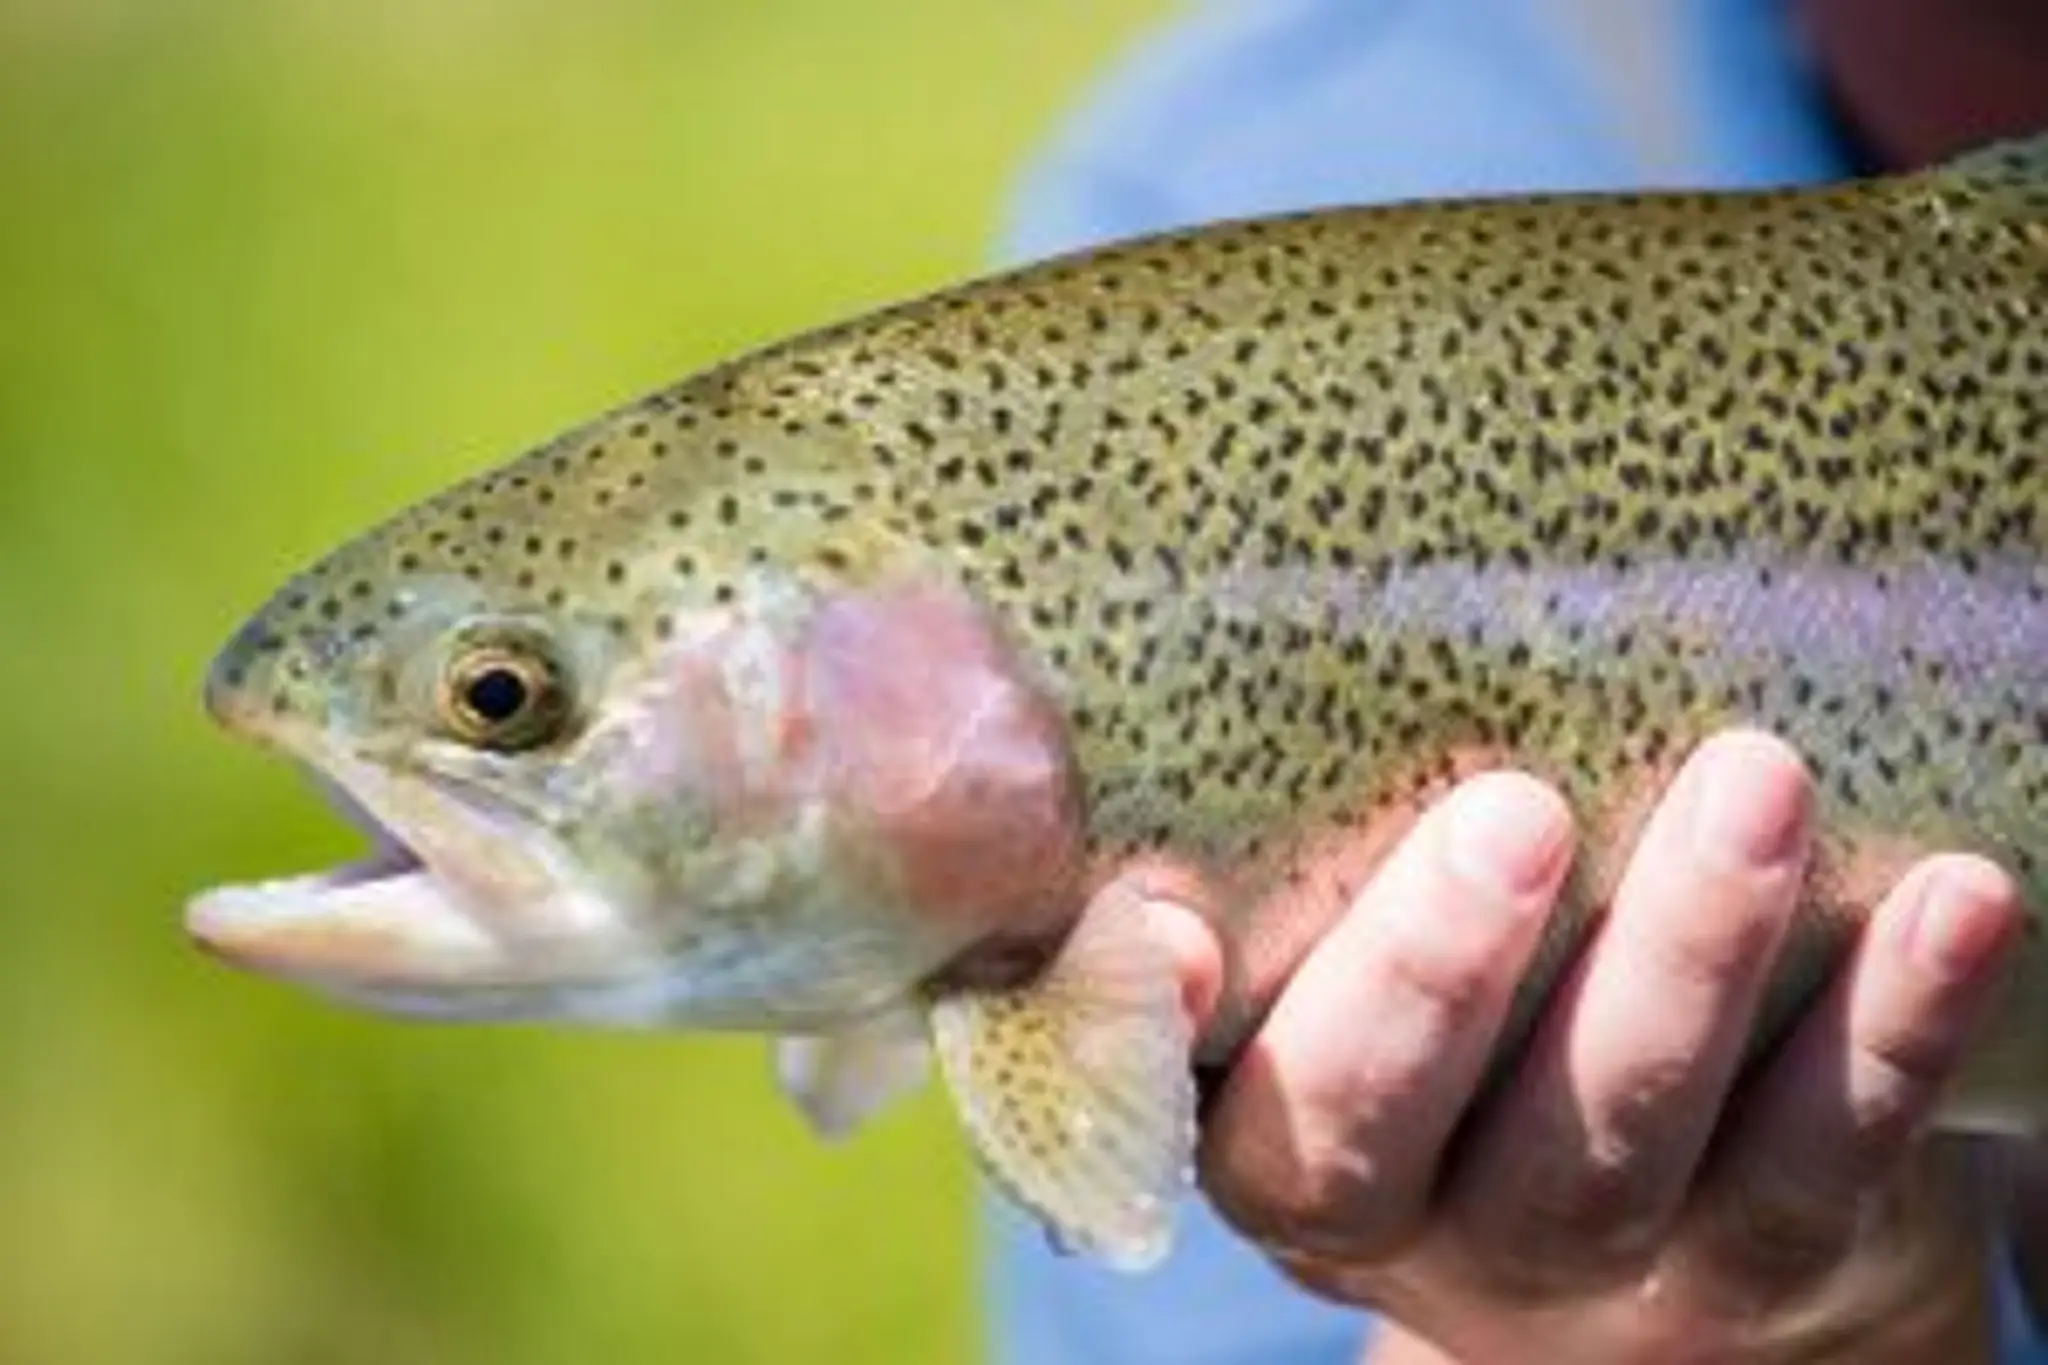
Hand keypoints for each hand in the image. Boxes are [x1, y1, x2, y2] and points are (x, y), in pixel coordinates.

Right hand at [1174, 730, 2025, 1362]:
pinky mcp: (1769, 1268)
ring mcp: (1593, 1273)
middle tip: (1509, 813)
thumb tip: (1175, 822)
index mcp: (1284, 1155)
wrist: (1681, 1257)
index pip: (1194, 1075)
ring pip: (1614, 1143)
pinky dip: (1886, 1026)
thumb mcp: (1356, 1007)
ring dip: (1684, 960)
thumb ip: (1284, 915)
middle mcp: (1413, 1234)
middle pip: (1393, 1128)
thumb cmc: (1481, 1061)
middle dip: (1440, 974)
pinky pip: (1822, 1164)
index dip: (1169, 1027)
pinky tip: (1950, 898)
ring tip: (1751, 784)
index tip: (1183, 933)